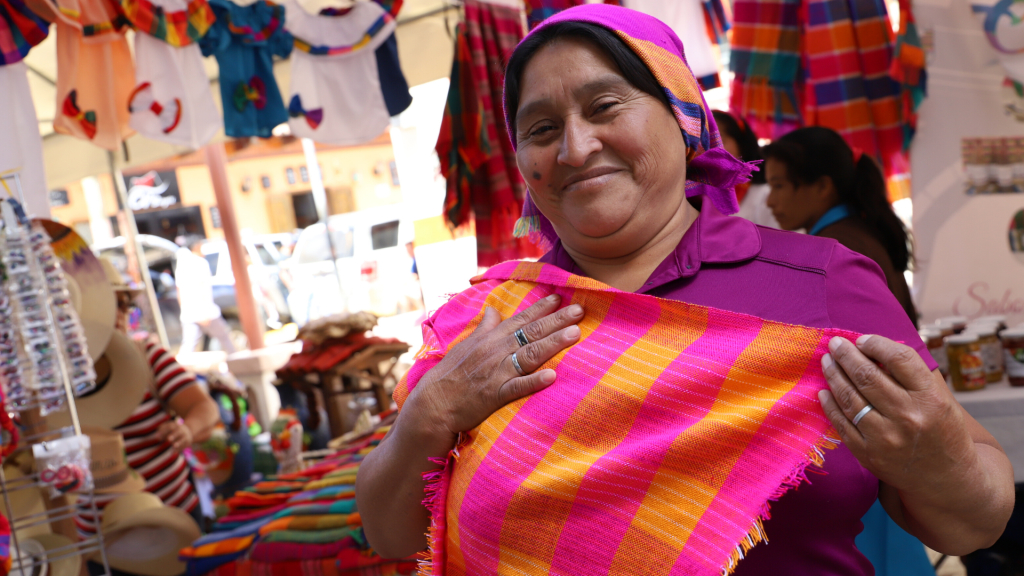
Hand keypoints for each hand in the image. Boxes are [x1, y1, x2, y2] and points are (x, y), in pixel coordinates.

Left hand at [157, 418, 193, 452]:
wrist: (187, 431)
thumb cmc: (172, 431)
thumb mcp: (168, 428)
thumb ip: (161, 431)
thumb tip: (156, 437)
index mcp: (174, 425)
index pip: (169, 427)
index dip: (163, 431)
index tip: (157, 437)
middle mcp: (181, 429)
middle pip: (177, 431)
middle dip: (174, 435)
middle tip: (169, 438)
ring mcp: (185, 436)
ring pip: (183, 439)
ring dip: (179, 442)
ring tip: (174, 445)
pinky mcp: (188, 442)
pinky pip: (184, 445)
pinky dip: (179, 449)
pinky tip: (174, 452)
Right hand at [406, 294, 582, 438]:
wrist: (433, 404)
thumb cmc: (450, 374)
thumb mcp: (466, 344)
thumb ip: (484, 327)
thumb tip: (493, 310)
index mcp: (490, 338)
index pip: (520, 319)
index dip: (541, 308)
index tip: (561, 297)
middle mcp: (496, 351)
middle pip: (531, 333)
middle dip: (557, 320)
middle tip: (580, 310)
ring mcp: (496, 372)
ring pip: (529, 355)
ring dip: (552, 344)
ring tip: (574, 334)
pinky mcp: (495, 395)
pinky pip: (517, 387)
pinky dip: (534, 381)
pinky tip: (552, 376)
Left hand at [818, 335, 974, 493]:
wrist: (946, 478)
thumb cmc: (941, 430)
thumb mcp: (940, 399)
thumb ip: (911, 376)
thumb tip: (872, 348)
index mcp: (930, 397)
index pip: (899, 359)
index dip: (877, 344)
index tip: (862, 339)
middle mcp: (908, 416)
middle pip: (868, 376)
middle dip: (847, 355)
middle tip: (835, 343)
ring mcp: (886, 437)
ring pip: (850, 398)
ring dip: (834, 375)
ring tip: (827, 361)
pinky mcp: (868, 454)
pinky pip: (841, 423)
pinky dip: (830, 404)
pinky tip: (824, 391)